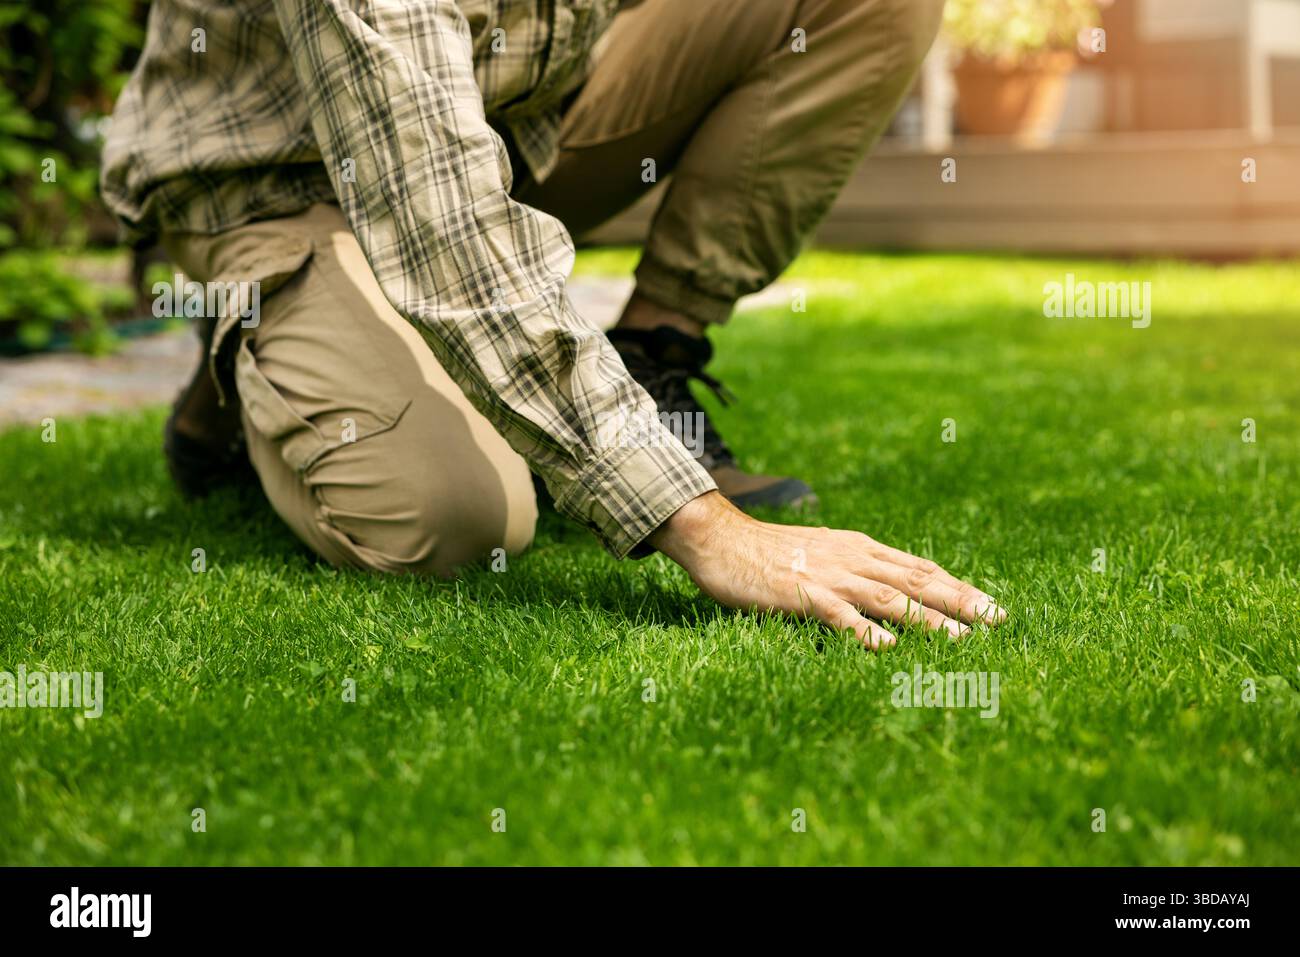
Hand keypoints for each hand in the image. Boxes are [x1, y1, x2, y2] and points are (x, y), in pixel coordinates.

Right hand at [648, 491, 1006, 649]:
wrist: (720, 537)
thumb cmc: (767, 552)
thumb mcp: (820, 553)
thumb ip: (852, 567)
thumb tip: (885, 588)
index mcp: (859, 548)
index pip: (920, 568)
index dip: (958, 587)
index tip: (991, 607)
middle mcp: (853, 557)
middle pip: (917, 581)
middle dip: (962, 601)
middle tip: (999, 621)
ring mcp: (830, 575)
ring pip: (890, 598)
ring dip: (930, 620)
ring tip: (963, 640)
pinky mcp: (802, 594)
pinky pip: (841, 614)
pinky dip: (866, 630)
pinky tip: (889, 647)